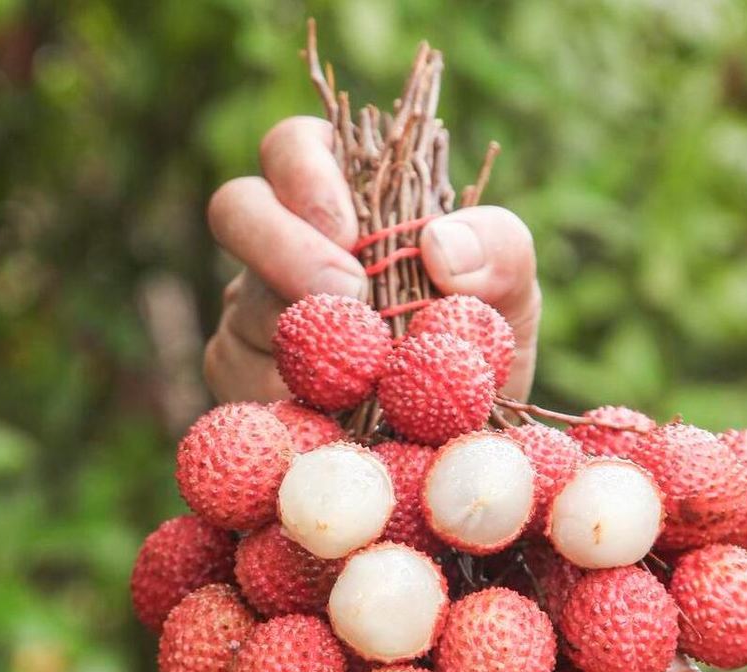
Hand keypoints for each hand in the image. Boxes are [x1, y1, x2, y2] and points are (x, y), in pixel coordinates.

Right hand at [204, 116, 540, 403]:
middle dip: (283, 243)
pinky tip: (337, 416)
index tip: (350, 231)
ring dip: (302, 334)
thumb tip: (438, 244)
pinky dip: (292, 395)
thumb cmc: (480, 352)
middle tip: (346, 293)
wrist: (459, 448)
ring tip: (360, 366)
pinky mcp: (243, 379)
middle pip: (238, 206)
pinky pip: (241, 378)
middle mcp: (288, 245)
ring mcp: (255, 311)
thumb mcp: (508, 297)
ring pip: (242, 303)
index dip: (306, 171)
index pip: (296, 148)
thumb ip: (499, 251)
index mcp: (347, 200)